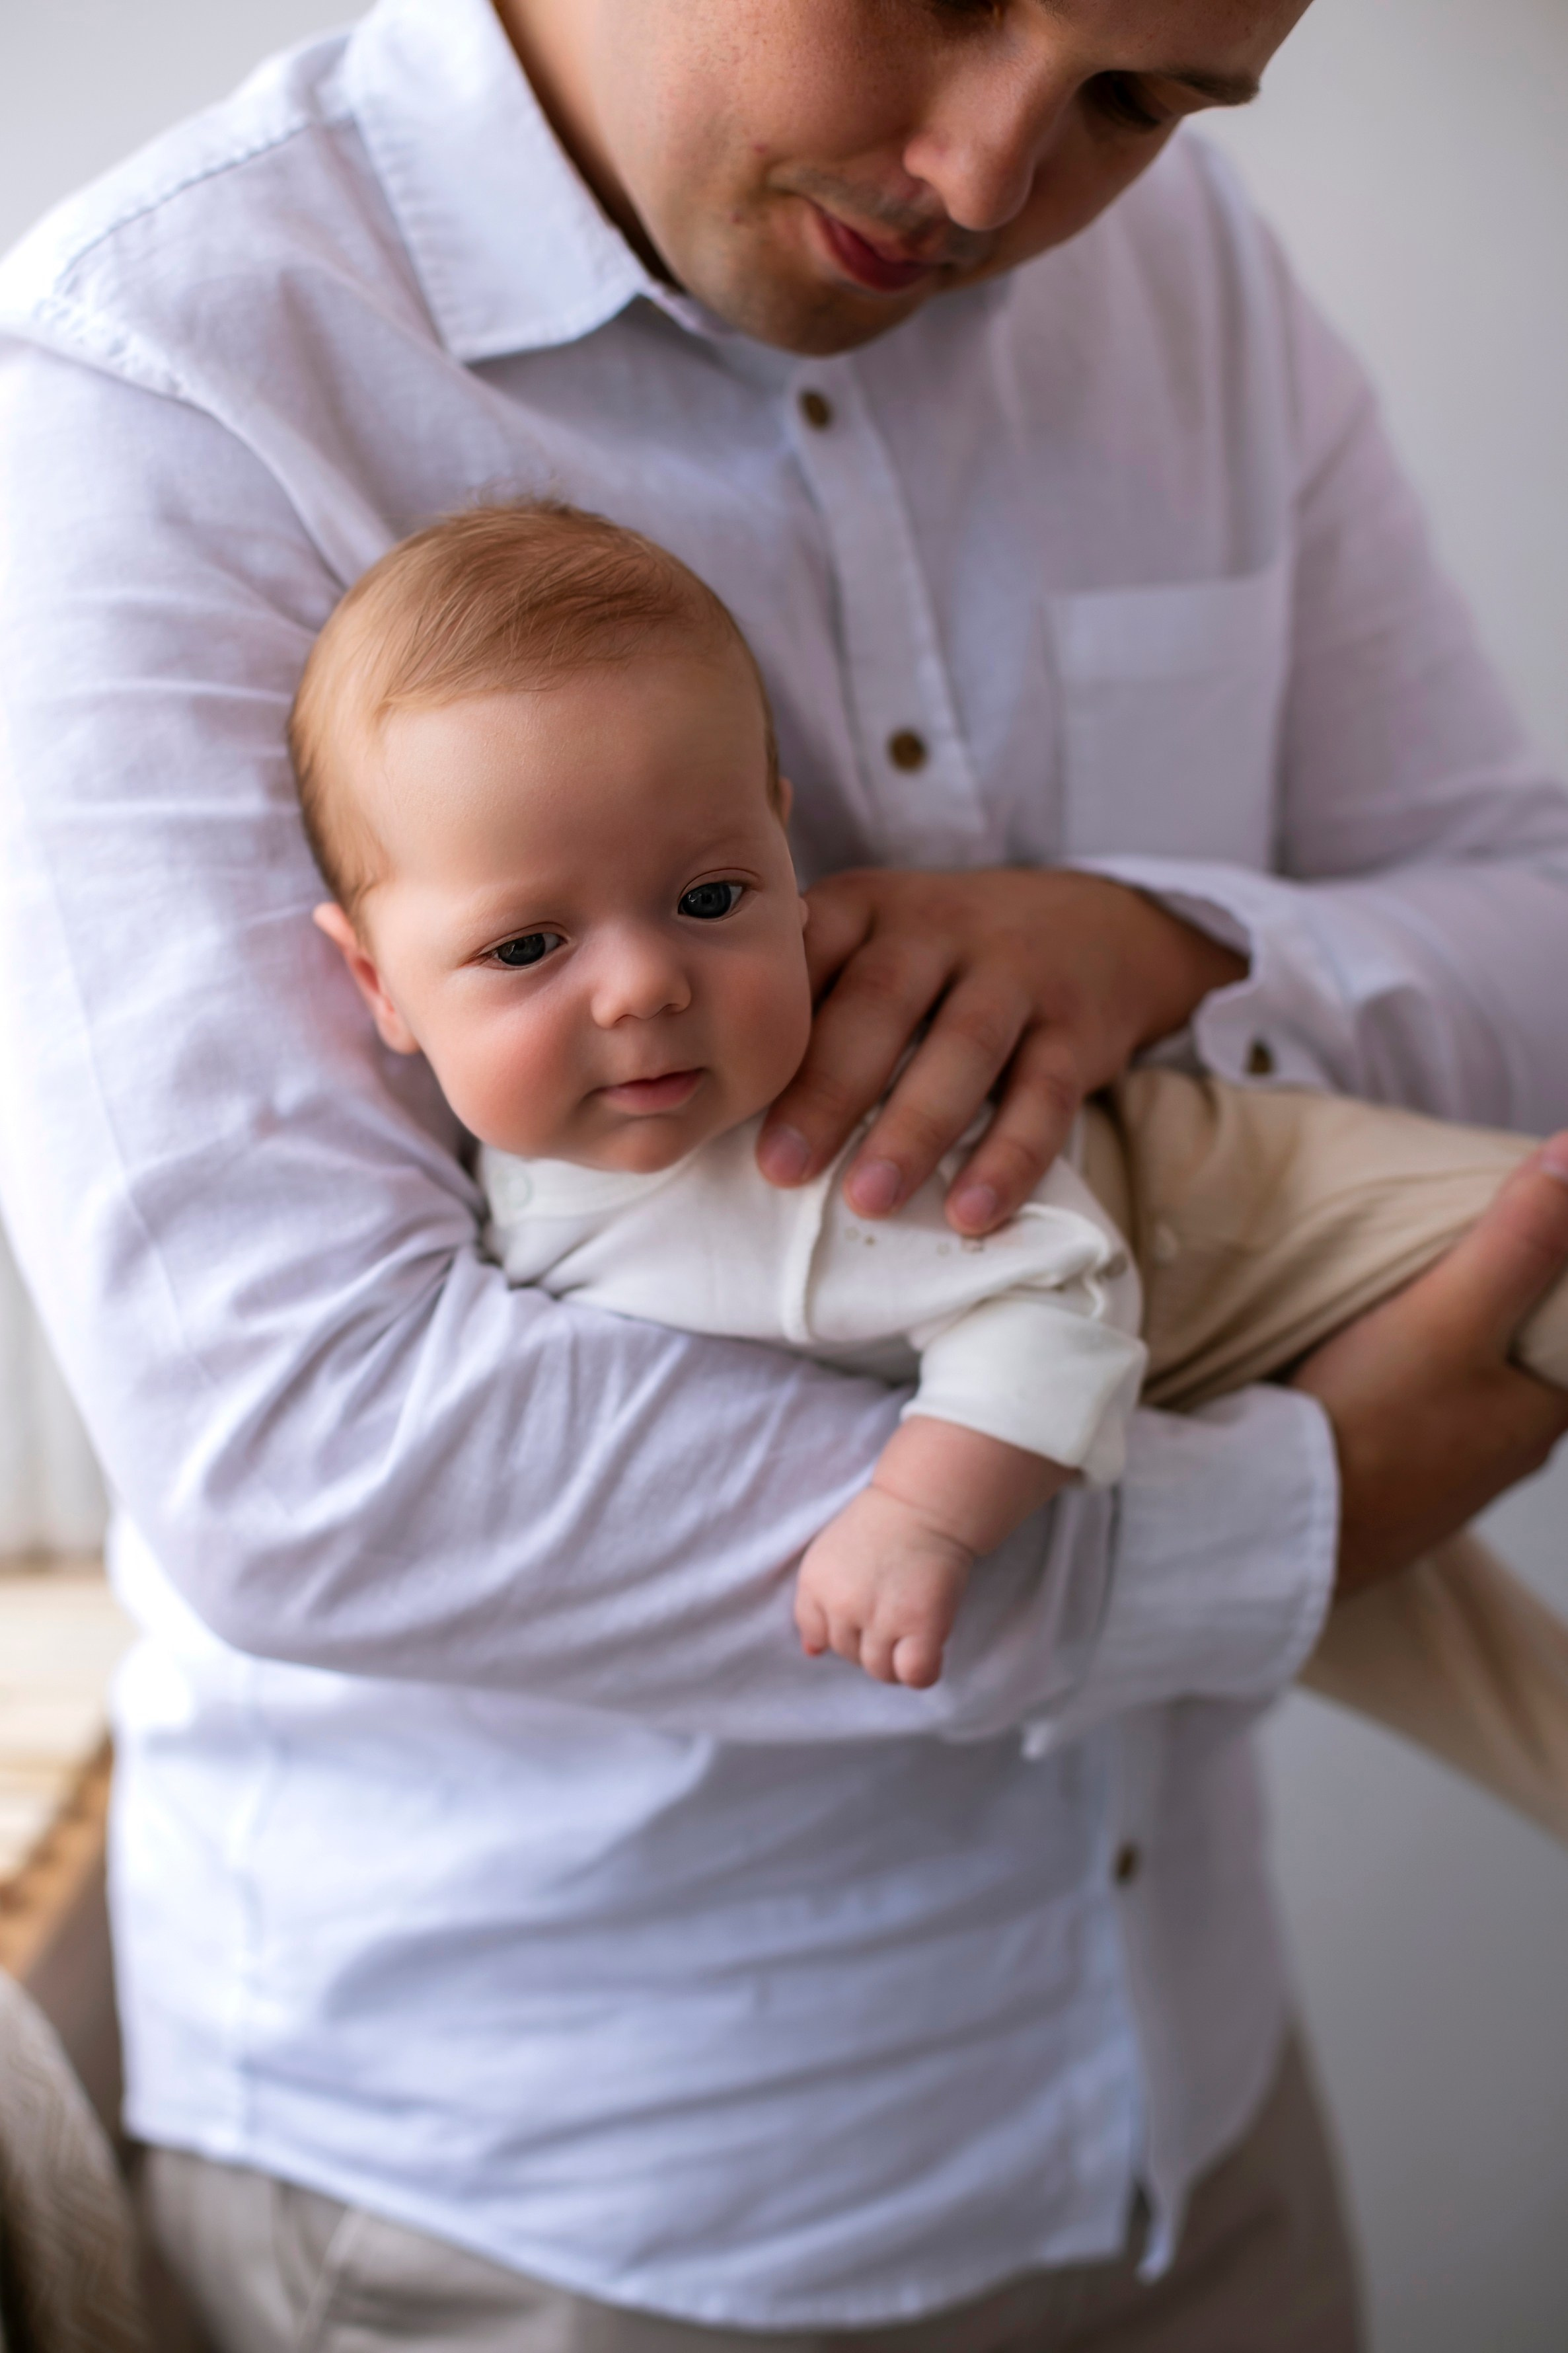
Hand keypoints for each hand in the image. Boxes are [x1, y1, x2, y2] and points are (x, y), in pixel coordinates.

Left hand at [757, 868, 1243, 1236]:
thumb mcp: (872, 935)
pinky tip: (973, 1213)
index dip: (768, 1018)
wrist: (1097, 925)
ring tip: (868, 1202)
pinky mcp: (1076, 1028)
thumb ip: (804, 983)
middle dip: (828, 1088)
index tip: (722, 1091)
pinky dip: (1009, 1158)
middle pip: (880, 1001)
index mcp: (870, 906)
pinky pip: (1045, 1096)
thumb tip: (702, 1070)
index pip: (811, 951)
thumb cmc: (944, 954)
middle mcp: (941, 928)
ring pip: (963, 1046)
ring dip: (913, 1128)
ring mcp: (1015, 974)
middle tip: (780, 1170)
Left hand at [795, 1487, 975, 1689]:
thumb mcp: (831, 1554)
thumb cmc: (883, 1525)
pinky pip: (913, 1674)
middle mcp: (841, 1604)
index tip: (863, 1613)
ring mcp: (880, 1617)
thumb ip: (817, 1601)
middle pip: (848, 1655)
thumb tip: (811, 1652)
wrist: (927, 1502)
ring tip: (911, 1628)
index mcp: (813, 1583)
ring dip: (896, 1659)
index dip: (842, 1629)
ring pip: (880, 1671)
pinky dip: (921, 1671)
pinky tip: (930, 1647)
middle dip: (871, 1641)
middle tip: (894, 1610)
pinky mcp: (919, 1624)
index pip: (815, 1634)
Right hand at [1292, 1138, 1567, 1597]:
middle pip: (1529, 1356)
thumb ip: (1520, 1239)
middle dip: (1509, 1303)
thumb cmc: (1367, 1428)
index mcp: (1545, 1409)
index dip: (1556, 1270)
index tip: (1526, 1225)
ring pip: (1474, 1388)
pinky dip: (1413, 1379)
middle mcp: (1511, 1449)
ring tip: (1417, 1295)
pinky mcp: (1395, 1486)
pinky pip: (1423, 1417)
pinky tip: (1374, 1363)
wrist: (1276, 1528)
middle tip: (1466, 1246)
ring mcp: (1452, 1475)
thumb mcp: (1447, 1314)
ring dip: (1457, 1343)